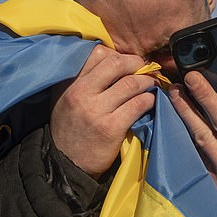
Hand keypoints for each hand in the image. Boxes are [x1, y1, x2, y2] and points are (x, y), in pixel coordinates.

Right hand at [50, 45, 156, 178]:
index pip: (98, 53)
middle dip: (136, 63)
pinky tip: (149, 102)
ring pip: (131, 83)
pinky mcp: (111, 128)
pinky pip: (138, 104)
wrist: (66, 164)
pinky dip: (149, 100)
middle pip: (117, 63)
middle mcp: (80, 93)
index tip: (127, 63)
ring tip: (151, 84)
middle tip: (145, 69)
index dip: (118, 54)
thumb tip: (112, 58)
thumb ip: (83, 78)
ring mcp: (96, 110)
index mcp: (70, 82)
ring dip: (147, 82)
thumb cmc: (69, 128)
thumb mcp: (65, 97)